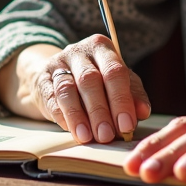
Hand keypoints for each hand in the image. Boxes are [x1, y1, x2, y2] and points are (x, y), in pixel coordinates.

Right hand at [2, 38, 150, 143]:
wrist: (59, 75)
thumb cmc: (97, 80)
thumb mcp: (119, 83)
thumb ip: (132, 95)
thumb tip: (143, 112)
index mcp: (103, 48)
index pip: (115, 71)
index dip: (121, 99)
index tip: (126, 125)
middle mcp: (80, 52)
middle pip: (90, 80)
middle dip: (100, 111)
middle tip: (107, 136)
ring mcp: (58, 64)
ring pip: (67, 89)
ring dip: (78, 116)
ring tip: (88, 138)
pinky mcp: (42, 80)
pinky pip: (51, 98)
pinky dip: (62, 116)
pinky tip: (72, 130)